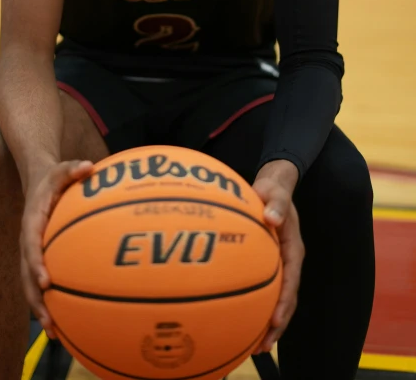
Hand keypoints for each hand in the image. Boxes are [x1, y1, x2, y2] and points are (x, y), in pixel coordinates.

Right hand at [20, 159, 92, 337]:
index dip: (36, 263)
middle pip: (26, 275)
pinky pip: (39, 284)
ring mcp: (31, 253)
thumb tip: (88, 166)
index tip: (45, 281)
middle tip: (49, 320)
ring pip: (30, 286)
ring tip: (55, 333)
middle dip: (35, 299)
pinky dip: (49, 303)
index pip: (31, 245)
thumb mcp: (61, 169)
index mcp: (32, 222)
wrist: (37, 182)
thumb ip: (72, 168)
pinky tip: (64, 324)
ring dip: (40, 309)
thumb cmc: (54, 177)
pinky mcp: (38, 260)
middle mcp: (28, 242)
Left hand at [251, 161, 304, 353]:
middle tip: (263, 347)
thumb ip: (275, 202)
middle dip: (277, 325)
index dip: (284, 301)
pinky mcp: (269, 266)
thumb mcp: (275, 191)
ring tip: (255, 349)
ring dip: (269, 325)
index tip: (274, 320)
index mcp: (293, 248)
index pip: (292, 279)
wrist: (273, 187)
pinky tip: (243, 326)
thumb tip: (271, 217)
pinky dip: (258, 309)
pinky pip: (266, 291)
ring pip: (278, 300)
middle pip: (287, 299)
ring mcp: (280, 266)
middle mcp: (289, 261)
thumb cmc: (272, 190)